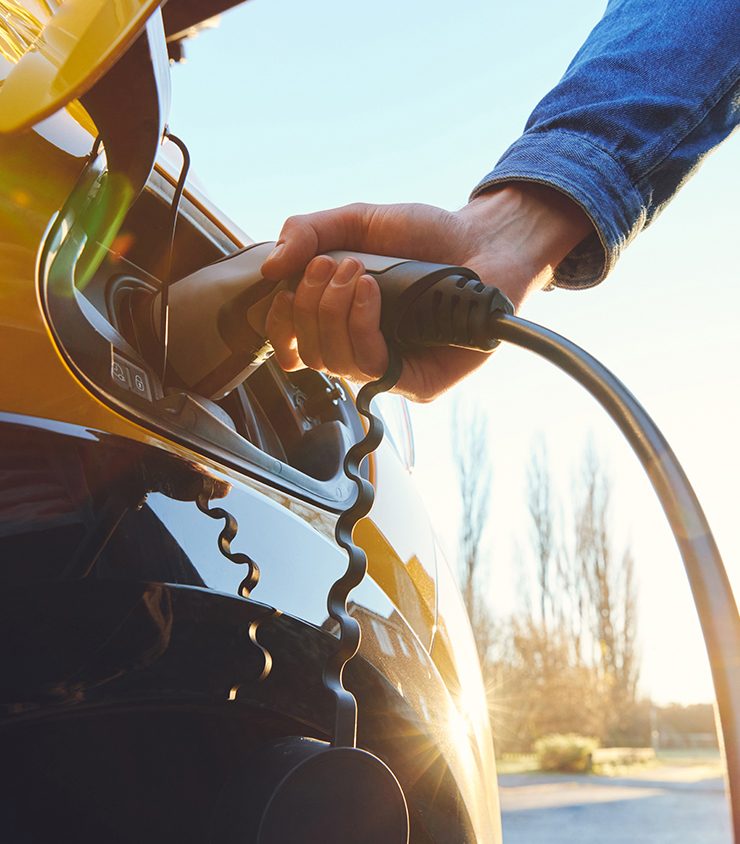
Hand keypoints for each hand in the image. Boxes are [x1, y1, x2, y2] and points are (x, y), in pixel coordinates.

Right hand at [261, 185, 591, 401]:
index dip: (278, 324)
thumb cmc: (424, 235)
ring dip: (332, 312)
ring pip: (333, 363)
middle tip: (331, 265)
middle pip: (307, 354)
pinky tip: (371, 291)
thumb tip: (269, 269)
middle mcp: (361, 351)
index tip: (284, 288)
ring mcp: (389, 369)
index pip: (292, 346)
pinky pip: (371, 367)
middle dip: (309, 305)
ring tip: (357, 272)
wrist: (482, 239)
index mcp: (339, 323)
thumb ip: (308, 232)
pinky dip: (360, 325)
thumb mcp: (357, 221)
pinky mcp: (418, 383)